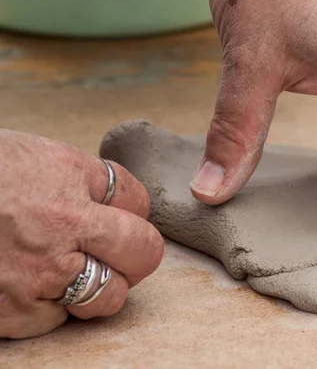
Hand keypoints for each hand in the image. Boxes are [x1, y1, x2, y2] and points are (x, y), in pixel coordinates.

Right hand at [0, 130, 163, 338]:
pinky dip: (48, 306)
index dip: (135, 213)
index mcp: (69, 181)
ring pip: (108, 297)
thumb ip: (86, 182)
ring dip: (98, 286)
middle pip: (142, 254)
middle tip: (118, 252)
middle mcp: (60, 229)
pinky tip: (27, 281)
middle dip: (137, 255)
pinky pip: (56, 320)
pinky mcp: (10, 310)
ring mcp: (36, 275)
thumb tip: (123, 205)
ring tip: (70, 269)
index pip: (138, 203)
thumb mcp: (41, 157)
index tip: (123, 217)